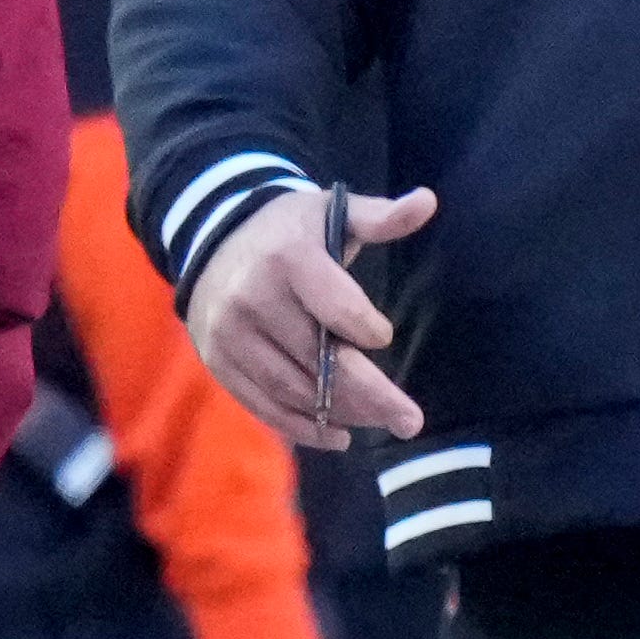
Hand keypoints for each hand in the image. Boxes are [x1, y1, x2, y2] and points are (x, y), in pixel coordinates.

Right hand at [186, 184, 435, 449]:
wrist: (212, 236)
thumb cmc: (290, 230)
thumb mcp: (332, 212)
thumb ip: (380, 216)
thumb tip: (427, 202)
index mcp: (288, 260)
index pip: (336, 309)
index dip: (368, 330)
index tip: (384, 337)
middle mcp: (253, 299)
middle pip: (318, 361)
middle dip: (371, 396)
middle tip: (411, 422)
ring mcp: (230, 334)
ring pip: (291, 389)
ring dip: (340, 414)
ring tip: (379, 422)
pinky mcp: (217, 360)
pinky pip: (261, 403)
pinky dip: (300, 427)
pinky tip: (336, 436)